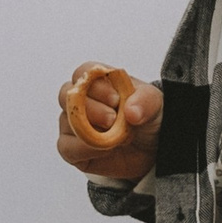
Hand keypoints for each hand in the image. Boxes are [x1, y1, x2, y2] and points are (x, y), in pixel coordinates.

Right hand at [56, 64, 162, 183]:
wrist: (152, 149)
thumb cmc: (147, 118)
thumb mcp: (155, 104)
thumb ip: (145, 101)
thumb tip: (130, 112)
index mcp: (98, 82)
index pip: (83, 73)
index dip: (96, 86)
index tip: (116, 99)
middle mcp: (81, 101)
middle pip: (66, 95)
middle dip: (91, 108)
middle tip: (113, 119)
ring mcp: (73, 124)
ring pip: (66, 122)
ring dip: (89, 131)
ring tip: (116, 138)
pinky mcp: (72, 149)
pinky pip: (67, 148)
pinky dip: (85, 149)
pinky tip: (106, 150)